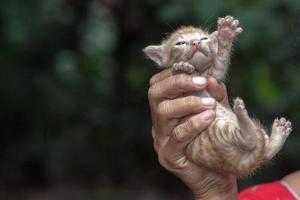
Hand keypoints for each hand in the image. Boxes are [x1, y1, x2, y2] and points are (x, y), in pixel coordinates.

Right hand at [148, 69, 236, 198]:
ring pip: (163, 111)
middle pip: (155, 93)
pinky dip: (193, 123)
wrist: (217, 176)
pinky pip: (177, 136)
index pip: (158, 84)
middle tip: (201, 81)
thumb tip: (212, 78)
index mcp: (166, 109)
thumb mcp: (216, 112)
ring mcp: (161, 139)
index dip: (173, 72)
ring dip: (188, 103)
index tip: (196, 69)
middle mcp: (159, 122)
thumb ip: (214, 95)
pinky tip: (209, 117)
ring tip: (209, 104)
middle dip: (178, 82)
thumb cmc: (214, 142)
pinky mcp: (168, 155)